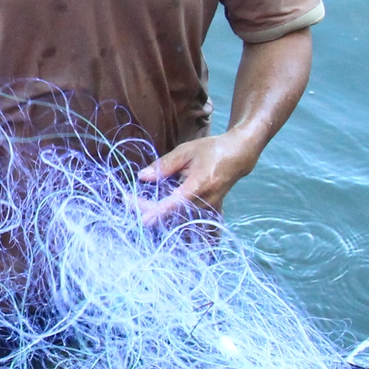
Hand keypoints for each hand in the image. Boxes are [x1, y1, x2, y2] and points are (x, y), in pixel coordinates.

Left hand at [135, 132, 259, 225]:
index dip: (159, 212)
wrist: (238, 156)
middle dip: (150, 209)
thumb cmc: (211, 150)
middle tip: (130, 201)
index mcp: (200, 184)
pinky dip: (171, 214)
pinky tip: (159, 209)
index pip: (176, 202)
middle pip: (173, 213)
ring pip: (178, 217)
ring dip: (158, 212)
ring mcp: (209, 209)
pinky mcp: (209, 212)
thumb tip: (142, 176)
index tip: (143, 218)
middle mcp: (205, 201)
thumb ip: (164, 165)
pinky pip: (187, 217)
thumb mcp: (186, 151)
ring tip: (140, 202)